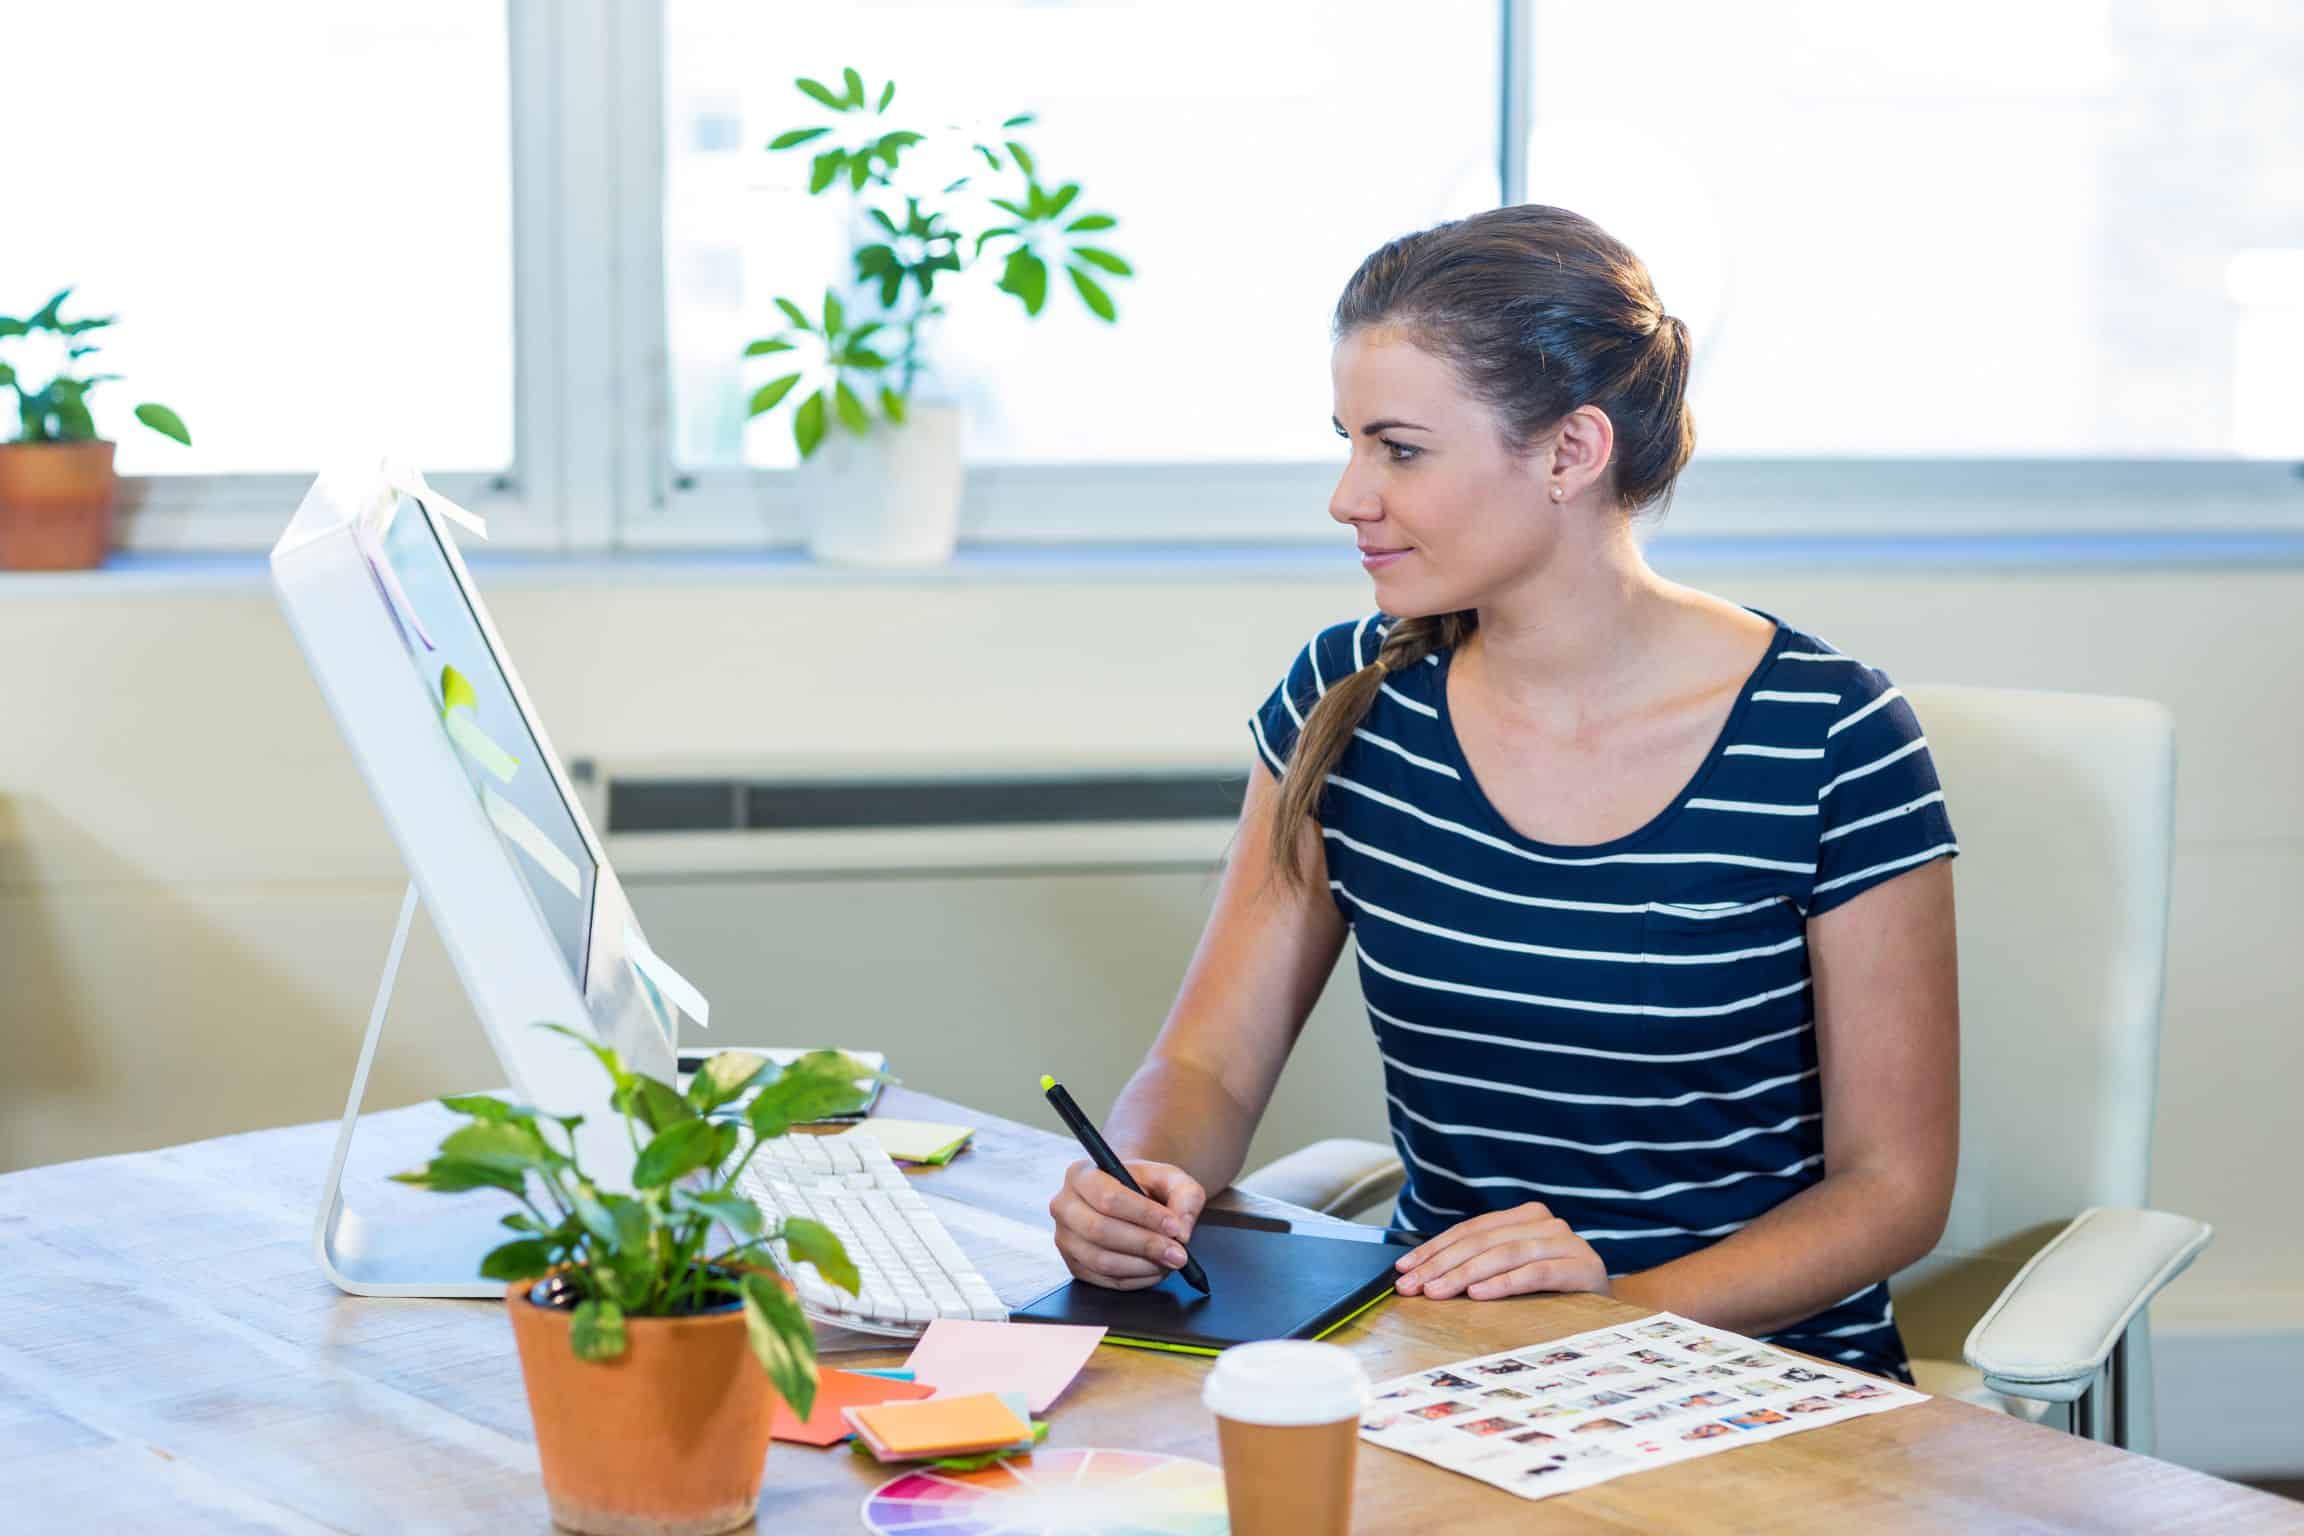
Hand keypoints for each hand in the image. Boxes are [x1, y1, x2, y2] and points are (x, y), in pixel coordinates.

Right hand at [1048, 1157, 1206, 1290]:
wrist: (1128, 1198)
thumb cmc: (1146, 1185)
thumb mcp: (1171, 1178)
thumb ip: (1184, 1194)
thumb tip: (1181, 1228)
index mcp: (1081, 1174)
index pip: (1108, 1197)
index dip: (1144, 1215)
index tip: (1174, 1227)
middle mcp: (1064, 1206)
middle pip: (1100, 1231)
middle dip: (1145, 1245)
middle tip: (1178, 1253)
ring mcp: (1065, 1239)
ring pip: (1102, 1260)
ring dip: (1142, 1265)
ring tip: (1169, 1260)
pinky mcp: (1075, 1266)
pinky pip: (1105, 1280)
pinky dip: (1136, 1279)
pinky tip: (1155, 1269)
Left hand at [1392, 1202, 1610, 1300]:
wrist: (1613, 1307)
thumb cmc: (1553, 1291)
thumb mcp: (1514, 1270)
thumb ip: (1480, 1264)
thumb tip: (1422, 1275)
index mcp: (1524, 1217)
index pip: (1470, 1231)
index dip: (1434, 1249)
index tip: (1404, 1268)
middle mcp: (1545, 1223)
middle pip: (1482, 1242)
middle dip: (1441, 1264)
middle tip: (1412, 1286)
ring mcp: (1566, 1242)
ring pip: (1504, 1254)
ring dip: (1465, 1274)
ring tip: (1438, 1292)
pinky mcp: (1583, 1267)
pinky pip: (1536, 1272)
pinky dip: (1504, 1283)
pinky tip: (1480, 1293)